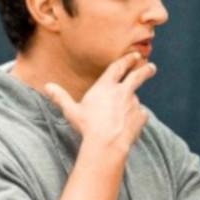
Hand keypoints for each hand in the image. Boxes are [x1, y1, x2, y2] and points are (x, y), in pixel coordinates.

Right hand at [38, 52, 155, 155]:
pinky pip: (140, 115)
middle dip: (145, 70)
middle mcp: (122, 91)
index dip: (127, 59)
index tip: (135, 56)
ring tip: (122, 115)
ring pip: (135, 99)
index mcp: (106, 86)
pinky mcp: (141, 117)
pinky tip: (129, 125)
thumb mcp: (71, 111)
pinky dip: (137, 117)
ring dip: (131, 103)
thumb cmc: (87, 127)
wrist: (107, 144)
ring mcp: (133, 104)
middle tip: (152, 67)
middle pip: (138, 75)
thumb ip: (61, 97)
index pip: (119, 67)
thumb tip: (47, 86)